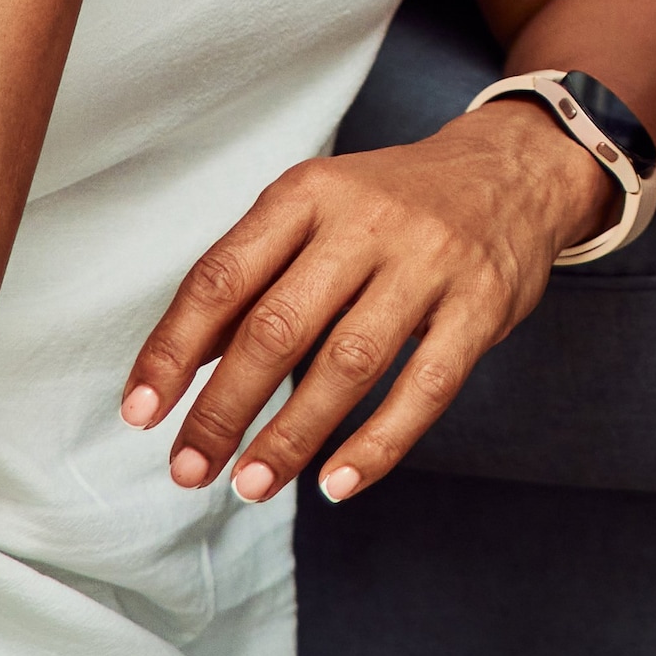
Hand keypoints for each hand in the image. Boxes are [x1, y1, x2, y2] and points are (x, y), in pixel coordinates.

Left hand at [118, 107, 600, 504]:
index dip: (174, 350)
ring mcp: (430, 262)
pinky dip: (377, 444)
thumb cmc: (394, 202)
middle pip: (278, 327)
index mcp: (310, 192)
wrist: (514, 170)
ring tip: (251, 485)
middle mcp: (368, 221)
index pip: (223, 276)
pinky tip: (337, 482)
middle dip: (224, 408)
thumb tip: (184, 365)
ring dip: (291, 436)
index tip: (141, 413)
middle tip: (190, 468)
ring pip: (348, 363)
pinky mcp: (482, 305)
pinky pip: (425, 388)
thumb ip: (254, 276)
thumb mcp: (318, 209)